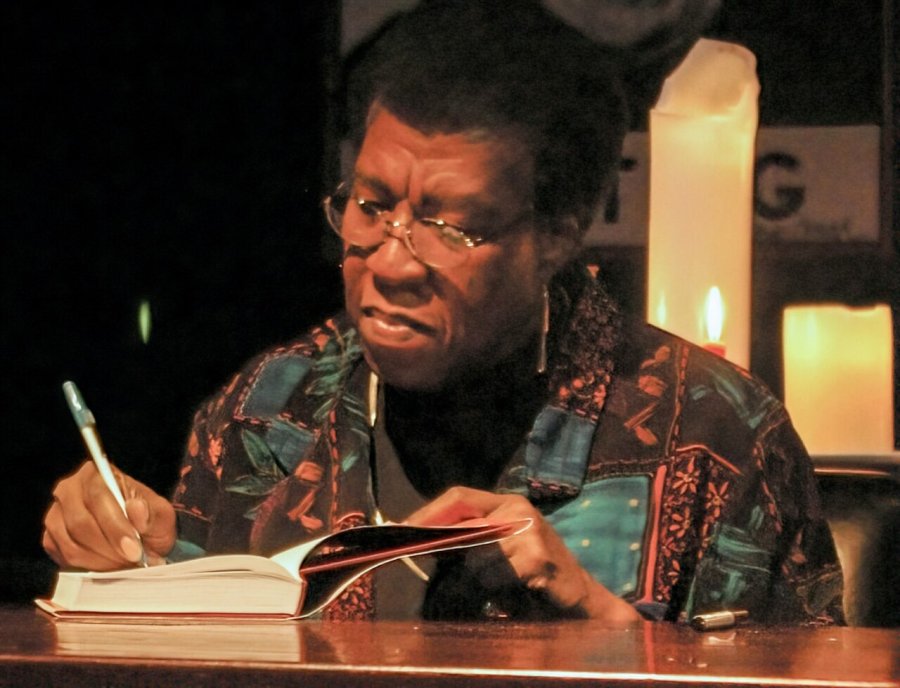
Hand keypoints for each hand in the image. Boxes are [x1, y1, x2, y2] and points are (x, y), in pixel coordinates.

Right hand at [42, 461, 175, 570]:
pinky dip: (88, 566)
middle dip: (109, 548)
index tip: (134, 550)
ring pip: (71, 544)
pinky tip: (108, 566)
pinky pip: (63, 557)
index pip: (98, 497)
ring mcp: (56, 515)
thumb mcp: (161, 515)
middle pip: (80, 523)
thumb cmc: (148, 521)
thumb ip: (152, 513)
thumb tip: (135, 509)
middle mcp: (69, 490)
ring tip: (123, 565)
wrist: (138, 538)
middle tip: (130, 562)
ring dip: (100, 560)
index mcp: (96, 474)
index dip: (116, 527)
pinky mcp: (51, 539)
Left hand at [406, 486, 639, 621]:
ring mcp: (530, 531)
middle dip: (443, 548)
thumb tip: (422, 543)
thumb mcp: (499, 550)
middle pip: (463, 526)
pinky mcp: (537, 558)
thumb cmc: (534, 576)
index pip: (459, 497)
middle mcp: (519, 509)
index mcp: (508, 503)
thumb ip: (468, 541)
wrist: (580, 597)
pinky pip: (494, 577)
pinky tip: (510, 596)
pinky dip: (494, 591)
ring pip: (475, 557)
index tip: (401, 530)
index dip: (428, 513)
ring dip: (475, 580)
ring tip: (493, 589)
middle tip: (425, 561)